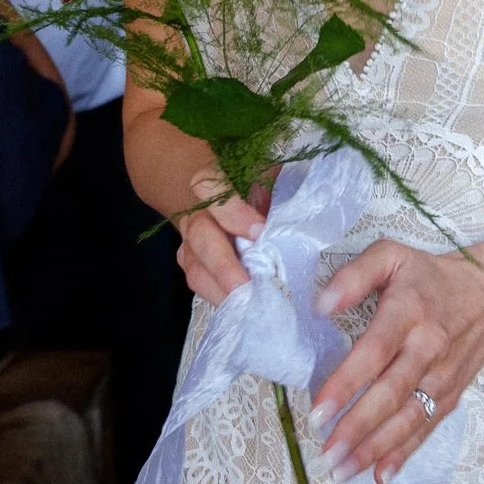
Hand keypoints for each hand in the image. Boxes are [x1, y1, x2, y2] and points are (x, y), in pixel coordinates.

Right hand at [172, 165, 267, 304]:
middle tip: (247, 287)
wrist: (200, 188)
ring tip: (248, 307)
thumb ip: (273, 191)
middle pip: (201, 237)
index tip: (259, 232)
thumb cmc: (240, 181)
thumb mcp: (260, 174)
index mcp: (210, 180)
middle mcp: (194, 212)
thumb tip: (295, 216)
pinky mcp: (189, 262)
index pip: (212, 190)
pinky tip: (242, 309)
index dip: (234, 213)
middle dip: (224, 265)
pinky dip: (220, 298)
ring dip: (221, 290)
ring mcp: (187, 241)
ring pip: (196, 267)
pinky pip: (200, 283)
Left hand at [310, 240, 483, 483]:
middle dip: (358, 428)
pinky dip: (404, 454)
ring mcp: (442, 376)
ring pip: (409, 418)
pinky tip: (380, 475)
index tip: (318, 410)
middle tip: (326, 453)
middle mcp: (428, 347)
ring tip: (342, 470)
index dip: (347, 383)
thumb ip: (354, 276)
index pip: (375, 351)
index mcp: (409, 311)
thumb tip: (321, 305)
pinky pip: (426, 428)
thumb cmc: (429, 277)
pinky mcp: (451, 395)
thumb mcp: (391, 255)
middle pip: (392, 393)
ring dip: (375, 448)